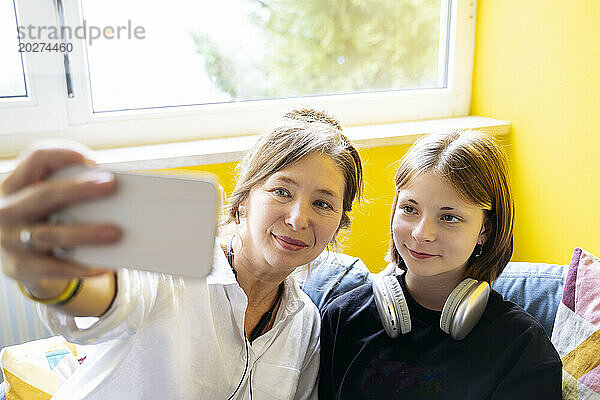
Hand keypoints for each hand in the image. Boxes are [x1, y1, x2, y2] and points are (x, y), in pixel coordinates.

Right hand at [0, 145, 121, 285]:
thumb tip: (109, 189)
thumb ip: (65, 190)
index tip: (94, 160)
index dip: (65, 154)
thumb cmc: (39, 218)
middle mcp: (6, 210)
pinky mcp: (18, 267)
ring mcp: (8, 240)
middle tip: (111, 185)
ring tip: (115, 232)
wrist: (12, 257)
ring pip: (50, 235)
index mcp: (12, 184)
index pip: (36, 158)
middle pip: (44, 195)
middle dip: (79, 189)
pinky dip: (82, 267)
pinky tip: (106, 266)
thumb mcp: (41, 199)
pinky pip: (55, 268)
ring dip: (85, 233)